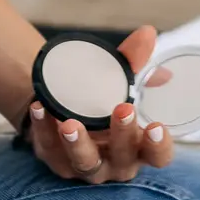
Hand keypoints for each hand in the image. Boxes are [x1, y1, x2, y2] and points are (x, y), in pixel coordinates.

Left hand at [25, 26, 175, 183]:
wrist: (67, 110)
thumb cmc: (105, 99)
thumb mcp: (121, 81)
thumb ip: (133, 61)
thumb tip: (146, 34)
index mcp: (140, 147)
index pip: (158, 156)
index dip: (159, 146)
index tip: (156, 127)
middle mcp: (116, 163)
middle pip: (123, 158)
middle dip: (123, 135)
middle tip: (122, 109)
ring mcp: (85, 165)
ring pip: (84, 161)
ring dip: (77, 143)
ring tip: (70, 124)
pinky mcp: (55, 159)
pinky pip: (48, 147)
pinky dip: (43, 128)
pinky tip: (39, 108)